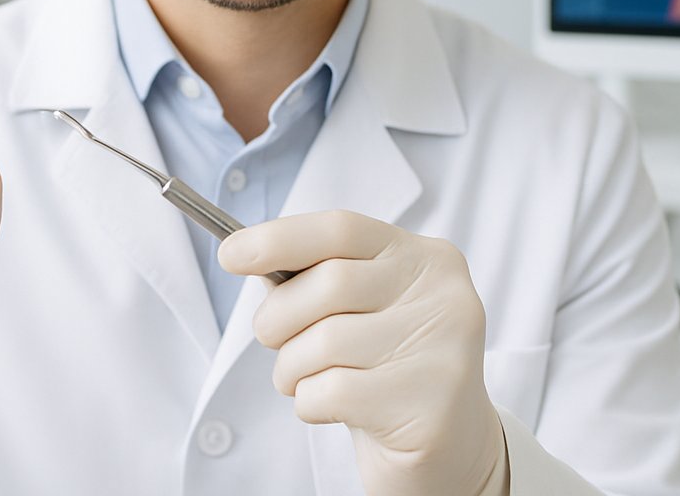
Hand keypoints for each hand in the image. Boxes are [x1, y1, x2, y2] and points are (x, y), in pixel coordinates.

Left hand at [219, 211, 508, 495]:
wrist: (448, 450)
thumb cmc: (387, 370)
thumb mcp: (362, 310)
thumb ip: (321, 277)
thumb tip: (249, 254)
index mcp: (427, 258)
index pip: (343, 230)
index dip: (280, 238)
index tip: (231, 253)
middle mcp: (445, 296)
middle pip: (329, 283)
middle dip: (279, 315)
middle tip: (273, 339)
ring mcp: (443, 351)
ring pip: (325, 341)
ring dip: (291, 367)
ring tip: (304, 379)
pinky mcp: (430, 408)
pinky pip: (331, 391)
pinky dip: (309, 401)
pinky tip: (329, 408)